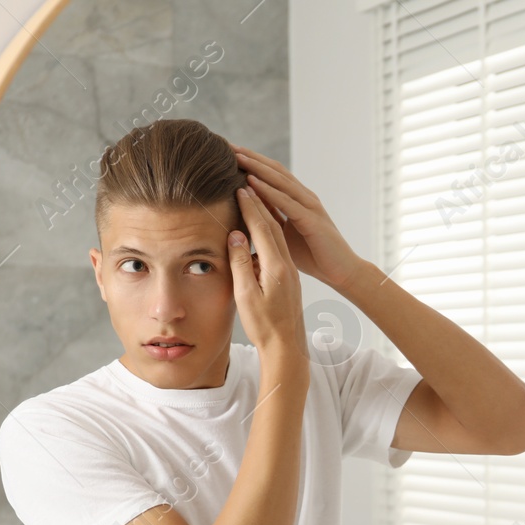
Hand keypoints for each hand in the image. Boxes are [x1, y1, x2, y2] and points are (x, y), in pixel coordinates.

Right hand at [229, 183, 306, 363]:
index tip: (239, 184)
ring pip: (275, 232)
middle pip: (271, 223)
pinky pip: (276, 244)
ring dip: (263, 210)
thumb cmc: (264, 325)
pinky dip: (267, 228)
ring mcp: (288, 269)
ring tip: (251, 192)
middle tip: (245, 178)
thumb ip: (241, 263)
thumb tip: (236, 234)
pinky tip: (259, 224)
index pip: (262, 226)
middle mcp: (285, 264)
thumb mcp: (246, 296)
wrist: (287, 346)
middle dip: (258, 199)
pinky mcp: (286, 275)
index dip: (250, 204)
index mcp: (276, 266)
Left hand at [230, 142, 363, 288]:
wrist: (341, 272)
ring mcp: (310, 207)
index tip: (228, 153)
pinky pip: (287, 202)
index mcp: (298, 199)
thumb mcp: (284, 234)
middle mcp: (304, 197)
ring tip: (237, 157)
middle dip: (251, 157)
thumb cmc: (313, 255)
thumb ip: (269, 219)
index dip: (252, 162)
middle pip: (275, 170)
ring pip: (280, 181)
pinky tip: (251, 182)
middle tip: (228, 145)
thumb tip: (245, 212)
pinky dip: (268, 191)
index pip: (272, 174)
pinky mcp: (312, 221)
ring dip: (257, 168)